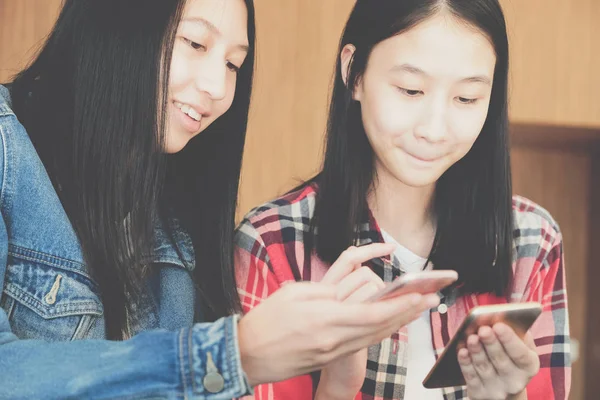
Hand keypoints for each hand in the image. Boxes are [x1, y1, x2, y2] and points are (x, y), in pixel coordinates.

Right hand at [238, 244, 438, 387]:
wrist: (247, 355)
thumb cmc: (266, 320)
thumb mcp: (293, 293)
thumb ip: (324, 291)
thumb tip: (345, 293)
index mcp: (325, 318)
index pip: (372, 313)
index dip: (399, 305)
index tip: (419, 295)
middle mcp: (334, 338)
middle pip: (380, 326)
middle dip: (408, 313)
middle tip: (430, 300)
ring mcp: (332, 351)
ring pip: (373, 337)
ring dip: (398, 323)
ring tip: (417, 310)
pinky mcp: (328, 358)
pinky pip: (361, 344)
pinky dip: (379, 333)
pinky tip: (390, 324)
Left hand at [458, 323, 539, 399]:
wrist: (502, 385)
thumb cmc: (510, 355)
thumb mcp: (520, 344)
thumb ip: (515, 331)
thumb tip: (500, 317)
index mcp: (529, 366)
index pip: (520, 354)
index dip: (509, 339)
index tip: (498, 325)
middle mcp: (516, 381)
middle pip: (501, 361)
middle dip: (491, 343)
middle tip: (483, 329)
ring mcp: (498, 390)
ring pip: (485, 368)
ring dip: (477, 351)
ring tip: (471, 337)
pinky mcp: (480, 394)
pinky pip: (471, 378)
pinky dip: (466, 364)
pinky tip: (462, 351)